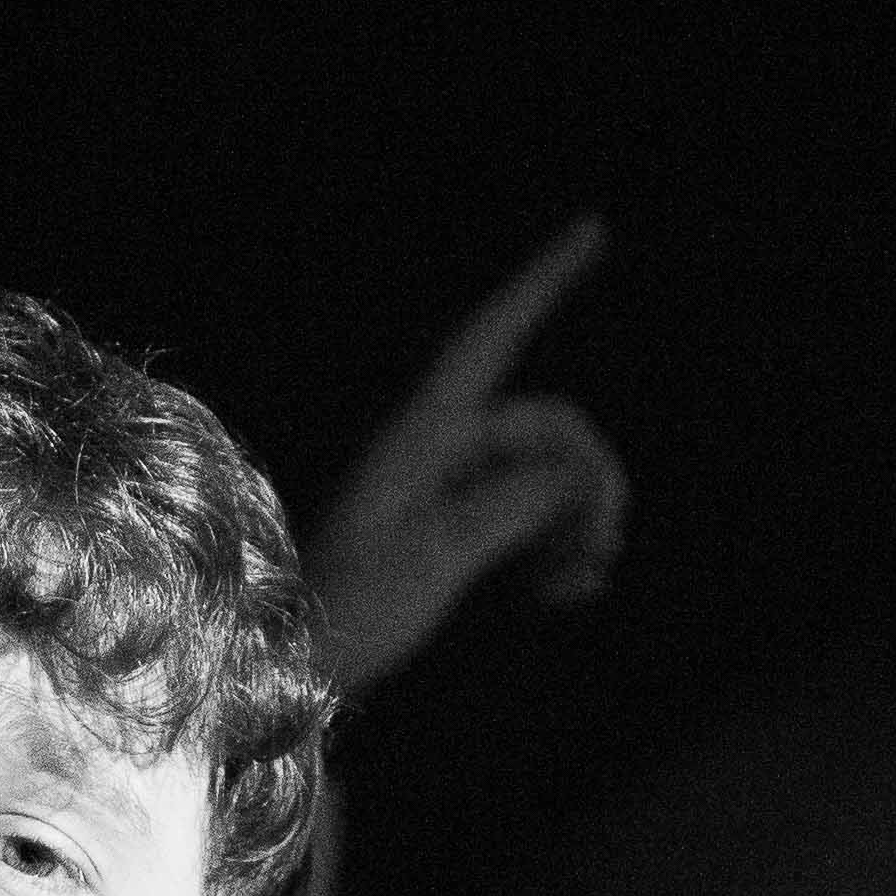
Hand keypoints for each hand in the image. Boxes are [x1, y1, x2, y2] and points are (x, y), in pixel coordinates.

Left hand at [303, 218, 629, 698]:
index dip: (543, 281)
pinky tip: (565, 595)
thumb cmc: (346, 609)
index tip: (596, 228)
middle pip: (542, 425)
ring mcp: (440, 491)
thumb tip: (575, 471)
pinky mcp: (444, 534)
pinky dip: (548, 549)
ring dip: (573, 523)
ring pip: (538, 478)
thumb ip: (512, 503)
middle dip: (586, 476)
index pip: (492, 336)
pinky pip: (518, 520)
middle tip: (605, 546)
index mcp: (420, 434)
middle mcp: (433, 449)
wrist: (290, 668)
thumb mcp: (437, 556)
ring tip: (582, 582)